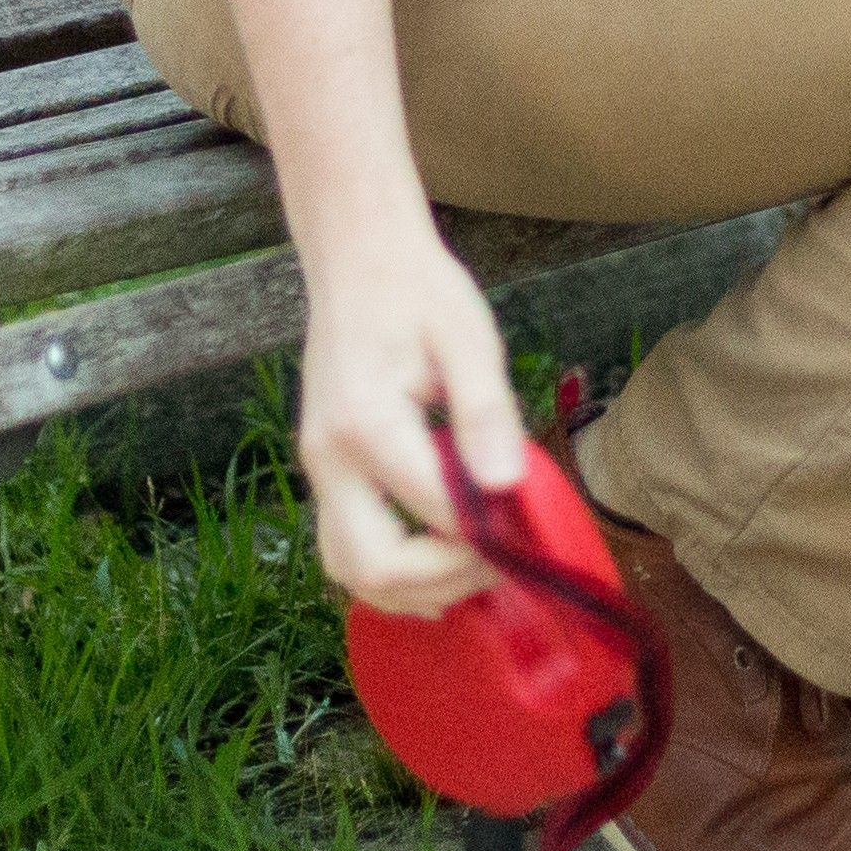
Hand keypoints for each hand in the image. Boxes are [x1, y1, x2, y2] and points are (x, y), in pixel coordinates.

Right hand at [291, 217, 530, 616]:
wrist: (358, 260)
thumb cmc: (419, 292)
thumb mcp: (469, 337)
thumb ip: (486, 412)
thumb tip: (508, 486)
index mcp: (368, 424)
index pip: (434, 514)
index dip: (488, 537)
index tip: (531, 532)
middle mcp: (330, 458)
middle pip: (373, 564)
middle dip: (445, 580)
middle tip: (501, 563)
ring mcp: (319, 469)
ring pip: (348, 570)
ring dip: (412, 589)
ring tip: (473, 569)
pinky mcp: (325, 472)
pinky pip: (344, 547)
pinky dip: (389, 573)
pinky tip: (438, 562)